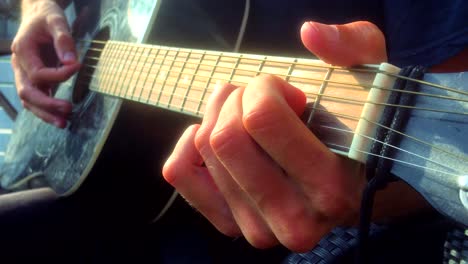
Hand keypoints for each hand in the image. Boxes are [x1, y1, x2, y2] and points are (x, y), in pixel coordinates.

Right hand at [11, 0, 79, 127]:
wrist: (38, 15)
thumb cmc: (47, 16)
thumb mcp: (56, 21)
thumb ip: (64, 40)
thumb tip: (71, 63)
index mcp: (22, 50)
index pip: (37, 72)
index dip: (58, 75)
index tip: (77, 67)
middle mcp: (19, 65)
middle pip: (27, 92)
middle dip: (47, 104)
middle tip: (68, 109)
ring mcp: (25, 74)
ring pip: (29, 100)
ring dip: (45, 113)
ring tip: (64, 123)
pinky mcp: (34, 80)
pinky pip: (36, 99)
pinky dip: (46, 110)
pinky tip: (61, 118)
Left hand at [163, 21, 387, 251]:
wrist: (355, 184)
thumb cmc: (359, 133)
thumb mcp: (372, 83)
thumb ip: (353, 48)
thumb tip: (310, 33)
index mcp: (331, 189)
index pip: (261, 119)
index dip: (265, 89)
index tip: (288, 92)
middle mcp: (293, 220)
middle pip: (226, 137)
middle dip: (238, 99)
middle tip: (260, 96)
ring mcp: (259, 228)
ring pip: (205, 149)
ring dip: (219, 113)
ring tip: (245, 111)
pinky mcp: (232, 224)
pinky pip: (181, 173)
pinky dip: (189, 143)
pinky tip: (213, 134)